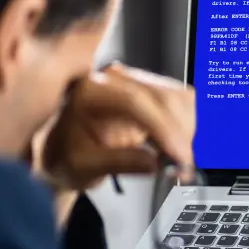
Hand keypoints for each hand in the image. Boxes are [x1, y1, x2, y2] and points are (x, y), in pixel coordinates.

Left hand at [36, 63, 194, 191]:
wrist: (63, 153)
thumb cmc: (66, 157)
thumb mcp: (82, 167)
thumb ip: (118, 162)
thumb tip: (153, 163)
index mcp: (90, 91)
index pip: (136, 100)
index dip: (163, 127)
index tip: (178, 154)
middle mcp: (114, 81)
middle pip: (163, 96)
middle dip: (180, 133)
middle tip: (183, 165)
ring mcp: (135, 85)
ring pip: (178, 99)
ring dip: (186, 131)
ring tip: (176, 161)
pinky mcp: (151, 95)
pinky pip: (181, 104)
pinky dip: (186, 128)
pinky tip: (175, 149)